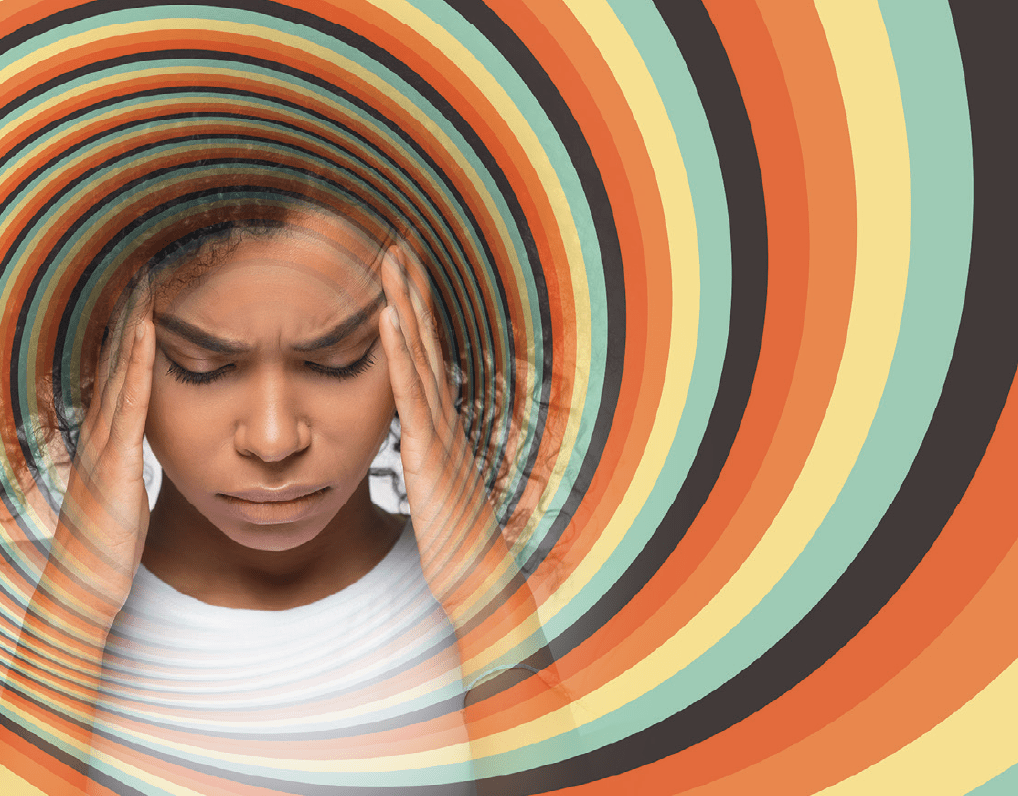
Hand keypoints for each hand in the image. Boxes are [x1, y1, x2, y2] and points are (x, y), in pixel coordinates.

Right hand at [54, 292, 154, 616]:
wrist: (83, 584)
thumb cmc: (106, 542)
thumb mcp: (121, 493)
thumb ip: (128, 463)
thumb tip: (138, 444)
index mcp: (104, 441)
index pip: (118, 378)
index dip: (128, 339)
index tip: (145, 300)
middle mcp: (99, 433)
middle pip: (113, 365)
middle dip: (127, 321)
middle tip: (143, 275)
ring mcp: (104, 444)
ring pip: (119, 372)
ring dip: (131, 328)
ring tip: (145, 286)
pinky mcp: (116, 461)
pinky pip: (130, 403)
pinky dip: (136, 364)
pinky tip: (147, 333)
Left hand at [378, 242, 501, 611]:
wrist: (476, 579)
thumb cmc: (454, 541)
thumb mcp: (434, 488)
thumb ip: (424, 457)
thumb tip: (412, 439)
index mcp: (439, 425)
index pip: (423, 357)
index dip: (412, 313)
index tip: (397, 274)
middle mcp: (442, 418)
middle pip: (425, 343)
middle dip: (410, 291)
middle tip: (395, 243)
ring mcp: (438, 432)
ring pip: (418, 356)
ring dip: (404, 304)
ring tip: (389, 260)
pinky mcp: (428, 451)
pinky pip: (410, 394)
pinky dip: (399, 351)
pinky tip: (387, 315)